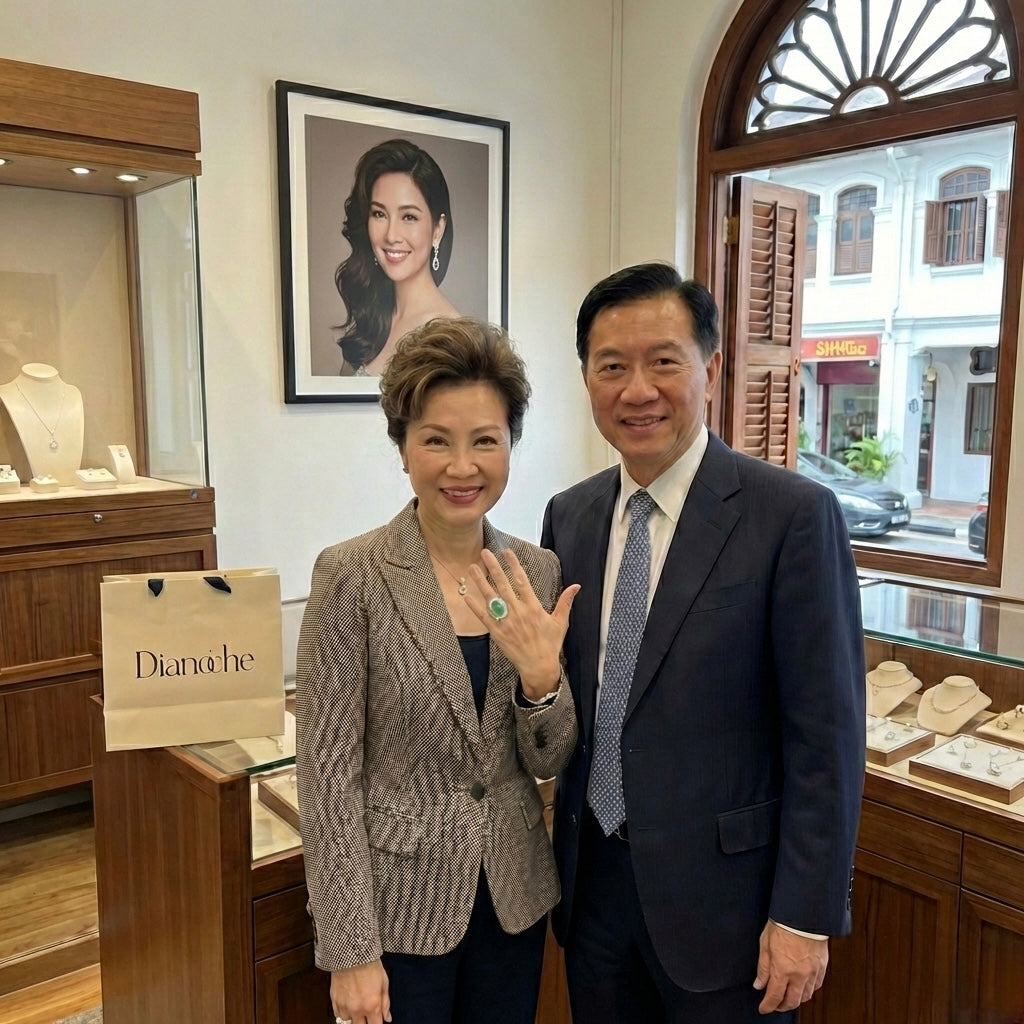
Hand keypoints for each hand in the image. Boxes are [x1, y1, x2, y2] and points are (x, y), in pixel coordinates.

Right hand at [331, 960, 390, 1023]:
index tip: (378, 1019)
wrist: (352, 953)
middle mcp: (358, 1009)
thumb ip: (386, 1003)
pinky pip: (338, 1014)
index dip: (378, 1023)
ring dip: (354, 1016)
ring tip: (358, 1004)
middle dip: (365, 1021)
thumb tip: (387, 1017)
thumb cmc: (369, 964)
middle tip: (368, 1013)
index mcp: (372, 1005)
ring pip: (349, 1021)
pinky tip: (349, 1002)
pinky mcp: (334, 1000)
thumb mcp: (384, 982)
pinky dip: (344, 1011)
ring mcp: (345, 1006)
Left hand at [465, 548, 579, 699]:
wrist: (539, 666)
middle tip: (484, 553)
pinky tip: (467, 595)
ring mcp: (506, 622)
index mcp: (533, 607)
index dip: (513, 565)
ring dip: (481, 582)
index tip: (506, 551)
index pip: (522, 580)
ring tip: (472, 568)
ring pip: (491, 598)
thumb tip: (576, 586)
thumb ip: (565, 602)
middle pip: (503, 585)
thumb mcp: (560, 622)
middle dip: (493, 567)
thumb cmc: (550, 644)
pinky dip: (475, 606)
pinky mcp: (497, 633)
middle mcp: (518, 612)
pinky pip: (484, 617)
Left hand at [752, 921, 827, 1013]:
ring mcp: (812, 972)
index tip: (763, 1008)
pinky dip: (808, 990)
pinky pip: (816, 986)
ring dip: (795, 1000)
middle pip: (791, 1002)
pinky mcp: (822, 967)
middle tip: (775, 1005)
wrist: (804, 914)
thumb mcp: (765, 944)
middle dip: (782, 1007)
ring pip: (805, 996)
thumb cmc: (783, 925)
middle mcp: (799, 975)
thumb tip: (759, 984)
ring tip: (788, 996)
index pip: (774, 997)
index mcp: (782, 970)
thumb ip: (763, 968)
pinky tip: (803, 987)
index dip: (768, 1006)